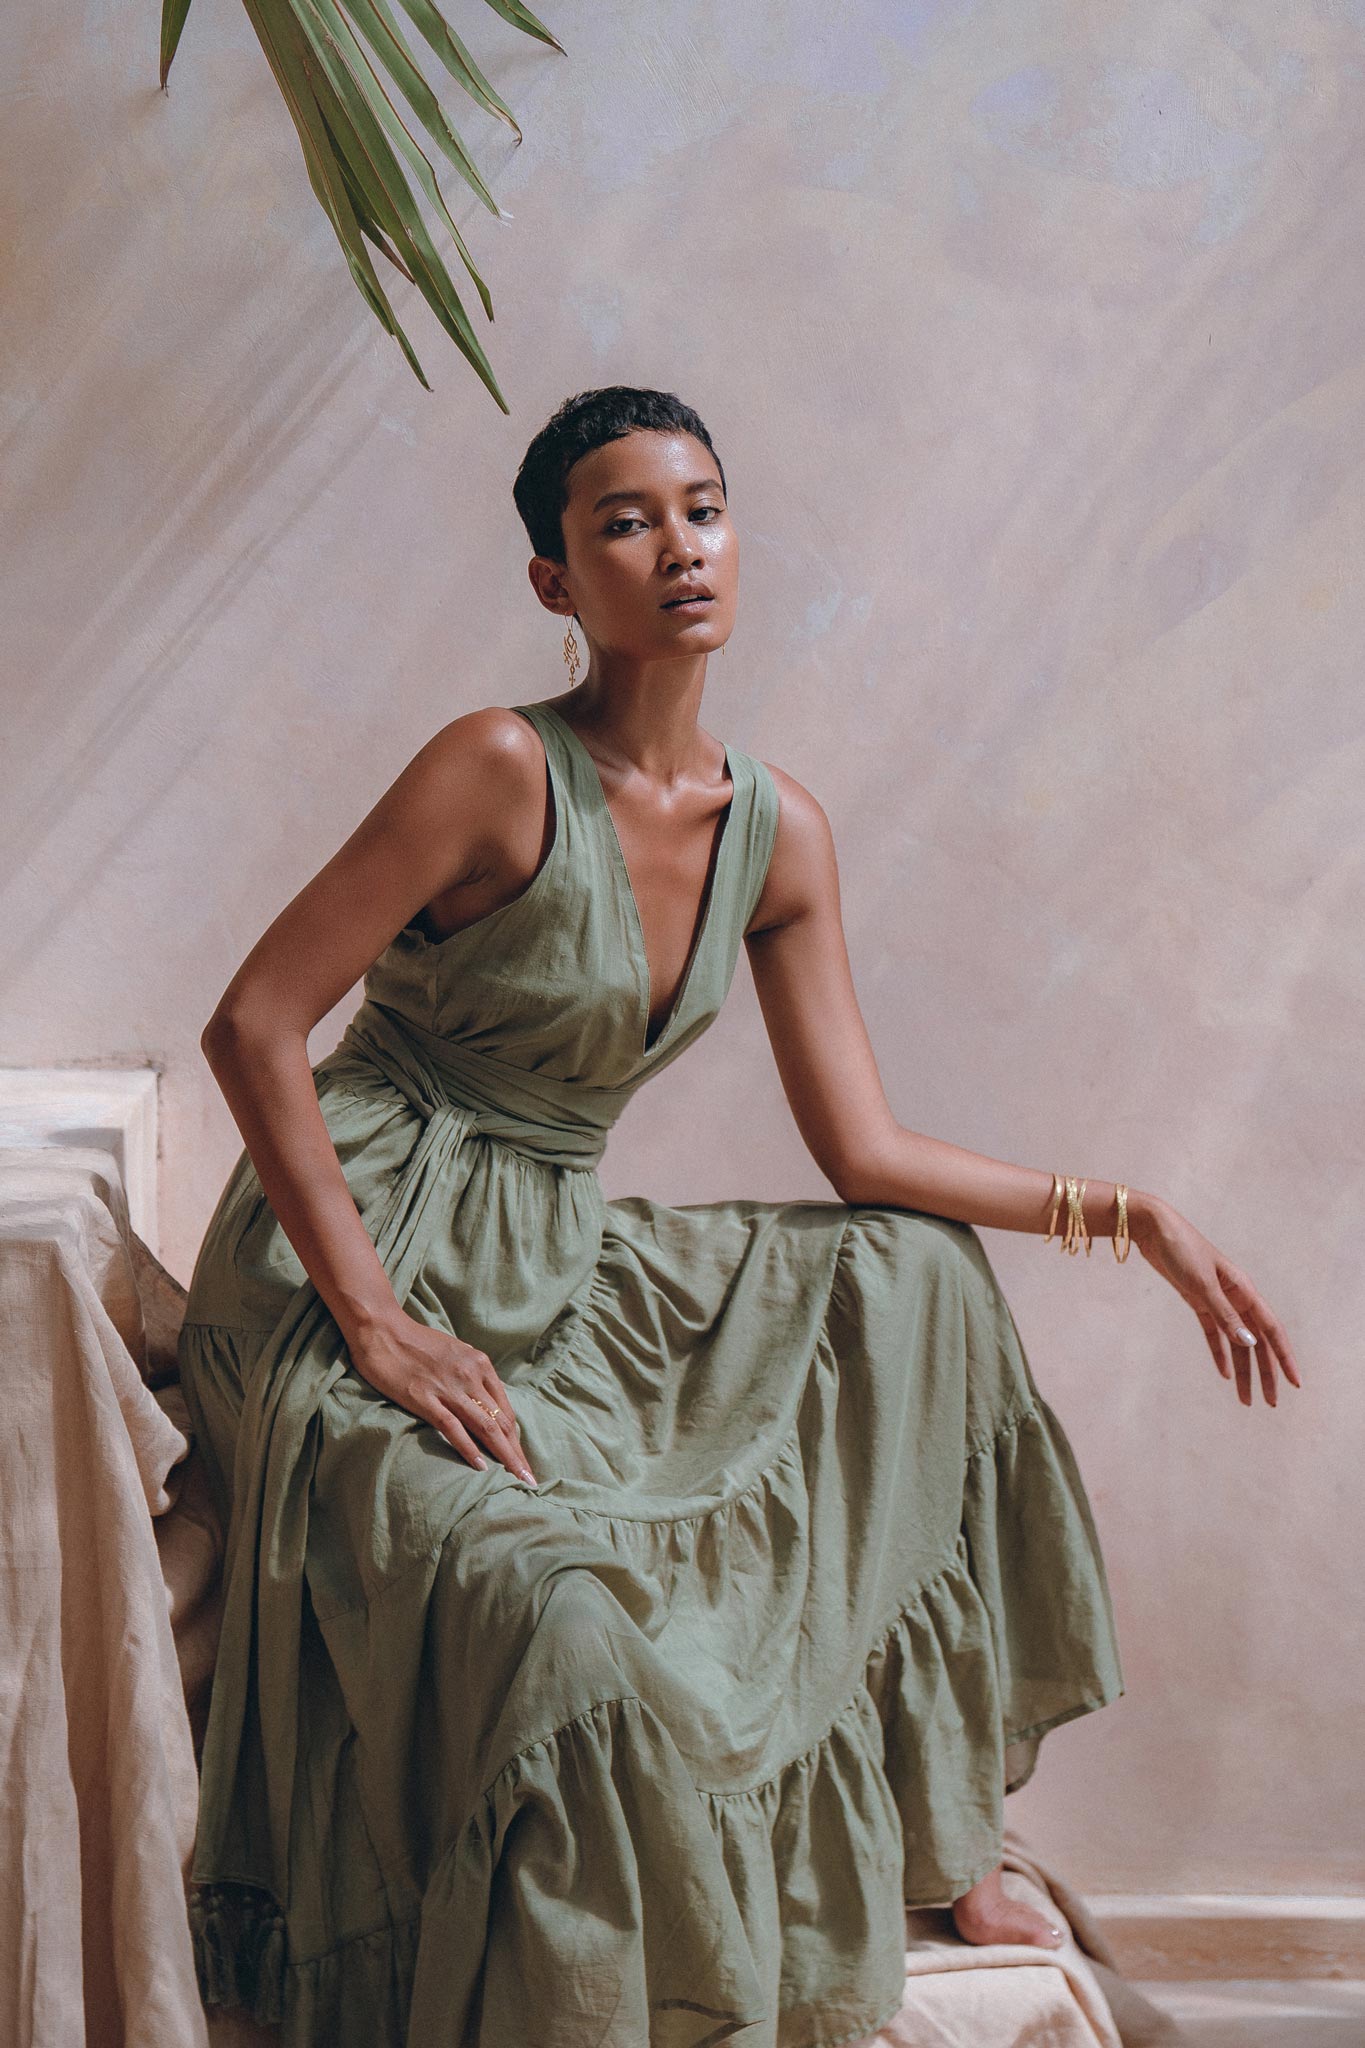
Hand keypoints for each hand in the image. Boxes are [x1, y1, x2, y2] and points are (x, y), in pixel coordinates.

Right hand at [346, 1308, 537, 1482]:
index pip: (505, 1409)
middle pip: (501, 1421)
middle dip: (516, 1452)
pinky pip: (453, 1428)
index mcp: (480, 1364)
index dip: (515, 1437)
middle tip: (529, 1478)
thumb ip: (472, 1375)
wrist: (382, 1329)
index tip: (522, 1458)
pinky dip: (470, 1449)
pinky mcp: (425, 1399)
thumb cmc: (417, 1342)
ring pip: (485, 1427)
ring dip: (503, 1455)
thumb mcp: (456, 1352)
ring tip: (516, 1478)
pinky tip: (481, 1467)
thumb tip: (486, 1401)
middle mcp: (470, 1375)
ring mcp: (449, 1388)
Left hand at [1131, 1196, 1302, 1406]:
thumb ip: (1225, 1315)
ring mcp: (1217, 1300)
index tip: (1295, 1383)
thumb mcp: (1202, 1284)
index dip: (1284, 1357)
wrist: (1153, 1229)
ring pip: (1236, 1342)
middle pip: (1256, 1342)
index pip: (1271, 1330)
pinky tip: (1224, 1375)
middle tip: (1269, 1402)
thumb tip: (1248, 1343)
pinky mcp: (1197, 1301)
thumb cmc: (1181, 1249)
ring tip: (1246, 1399)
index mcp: (1244, 1291)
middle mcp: (1235, 1298)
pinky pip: (1213, 1334)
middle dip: (1265, 1373)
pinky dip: (1219, 1354)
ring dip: (1242, 1370)